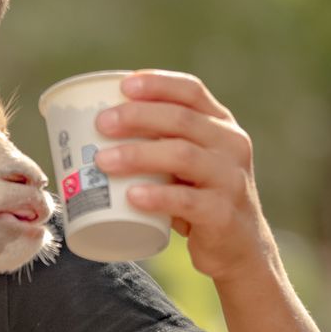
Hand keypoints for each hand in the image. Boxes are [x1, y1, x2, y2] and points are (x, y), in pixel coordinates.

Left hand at [95, 71, 277, 284]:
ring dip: (138, 155)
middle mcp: (230, 145)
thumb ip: (158, 144)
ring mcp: (230, 179)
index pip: (192, 92)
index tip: (123, 85)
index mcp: (220, 126)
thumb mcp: (186, 165)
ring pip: (182, 155)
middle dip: (138, 116)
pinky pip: (187, 202)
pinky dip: (157, 197)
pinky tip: (132, 196)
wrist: (239, 247)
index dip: (158, 84)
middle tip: (101, 123)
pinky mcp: (222, 214)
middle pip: (182, 119)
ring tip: (102, 160)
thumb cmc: (198, 197)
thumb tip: (91, 129)